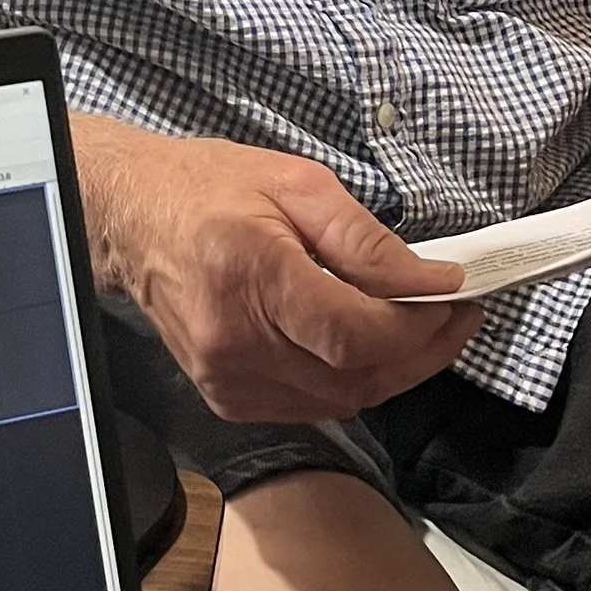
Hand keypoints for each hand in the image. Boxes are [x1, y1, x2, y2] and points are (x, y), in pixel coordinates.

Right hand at [78, 124, 481, 422]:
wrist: (131, 219)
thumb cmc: (209, 188)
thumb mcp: (296, 183)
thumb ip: (366, 241)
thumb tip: (430, 282)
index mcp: (251, 276)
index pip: (352, 334)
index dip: (417, 327)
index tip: (459, 298)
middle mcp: (234, 341)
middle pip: (354, 377)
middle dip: (421, 353)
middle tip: (455, 317)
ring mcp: (226, 378)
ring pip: (339, 401)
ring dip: (393, 373)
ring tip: (422, 331)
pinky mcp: (225, 397)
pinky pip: (309, 406)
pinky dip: (350, 384)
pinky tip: (367, 349)